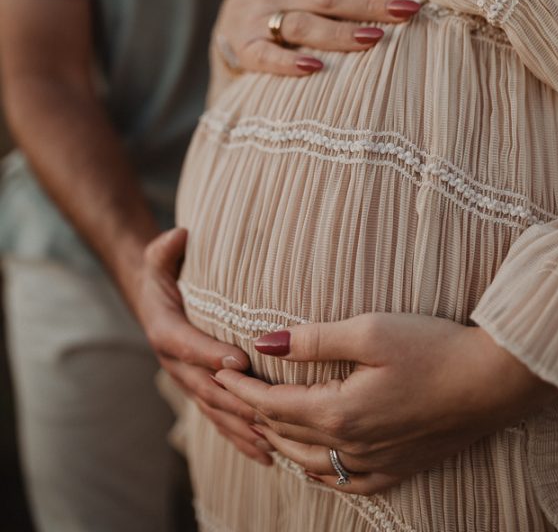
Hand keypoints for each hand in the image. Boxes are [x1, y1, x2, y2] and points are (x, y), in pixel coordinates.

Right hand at [132, 228, 274, 465]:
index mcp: (164, 329)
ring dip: (241, 428)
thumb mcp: (158, 257)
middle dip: (235, 401)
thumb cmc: (164, 274)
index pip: (185, 344)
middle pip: (204, 386)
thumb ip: (165, 248)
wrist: (153, 300)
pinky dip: (239, 437)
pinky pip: (219, 418)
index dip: (209, 353)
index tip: (238, 360)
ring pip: (214, 410)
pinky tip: (266, 454)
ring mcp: (187, 381)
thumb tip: (181, 235)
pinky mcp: (201, 392)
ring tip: (272, 444)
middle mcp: (174, 362)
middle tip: (267, 412)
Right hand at [214, 0, 422, 75]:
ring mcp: (257, 18)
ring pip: (303, 24)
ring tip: (375, 37)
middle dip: (370, 3)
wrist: (228, 21)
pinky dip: (289, 63)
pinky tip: (314, 68)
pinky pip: (267, 56)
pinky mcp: (246, 48)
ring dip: (340, 32)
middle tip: (408, 10)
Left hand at [214, 313, 557, 492]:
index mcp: (340, 412)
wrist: (493, 381)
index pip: (272, 404)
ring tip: (260, 424)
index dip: (241, 388)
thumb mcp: (369, 331)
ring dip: (279, 442)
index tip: (218, 371)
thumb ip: (313, 340)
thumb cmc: (433, 346)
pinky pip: (345, 483)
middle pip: (284, 434)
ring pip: (309, 463)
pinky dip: (318, 471)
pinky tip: (313, 463)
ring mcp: (377, 462)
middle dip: (251, 414)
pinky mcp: (400, 467)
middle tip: (230, 394)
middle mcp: (353, 446)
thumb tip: (264, 342)